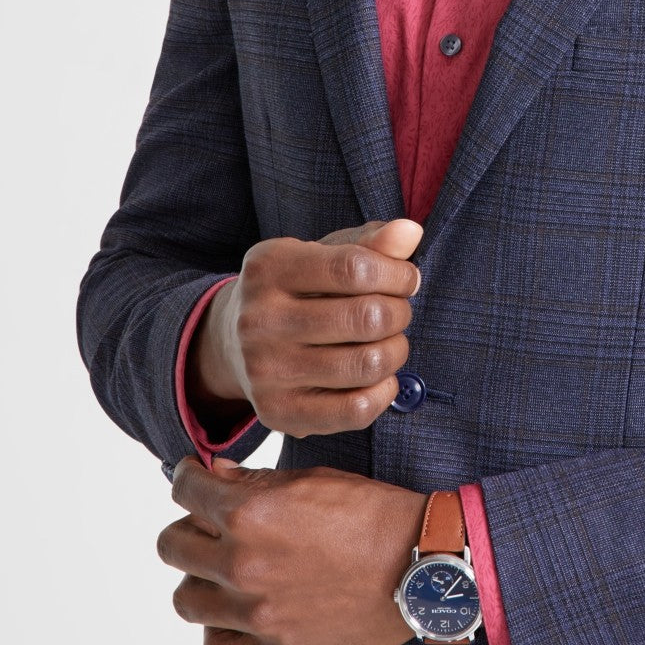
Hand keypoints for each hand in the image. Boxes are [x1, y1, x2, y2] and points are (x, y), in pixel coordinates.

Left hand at [157, 456, 428, 644]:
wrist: (419, 563)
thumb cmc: (372, 515)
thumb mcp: (313, 479)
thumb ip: (254, 480)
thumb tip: (213, 475)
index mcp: (251, 511)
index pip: (184, 489)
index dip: (188, 478)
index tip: (195, 482)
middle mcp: (243, 562)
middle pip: (171, 545)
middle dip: (188, 527)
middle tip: (211, 526)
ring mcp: (256, 611)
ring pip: (185, 598)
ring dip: (200, 579)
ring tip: (226, 571)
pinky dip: (219, 630)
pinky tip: (239, 612)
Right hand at [187, 219, 423, 437]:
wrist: (233, 342)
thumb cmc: (298, 288)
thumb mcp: (324, 252)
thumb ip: (371, 241)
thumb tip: (411, 232)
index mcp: (269, 266)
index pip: (355, 267)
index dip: (397, 274)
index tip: (407, 279)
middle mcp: (259, 319)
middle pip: (366, 317)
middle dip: (399, 313)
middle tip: (396, 311)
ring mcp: (265, 370)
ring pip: (367, 364)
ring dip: (396, 350)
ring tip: (388, 342)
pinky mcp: (277, 412)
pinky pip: (356, 409)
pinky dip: (383, 391)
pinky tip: (378, 377)